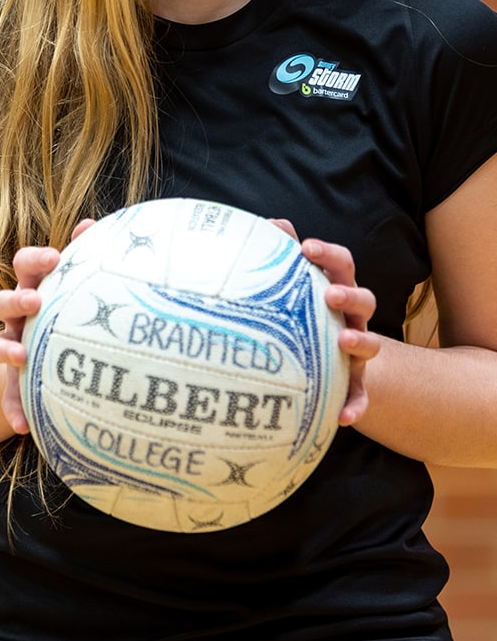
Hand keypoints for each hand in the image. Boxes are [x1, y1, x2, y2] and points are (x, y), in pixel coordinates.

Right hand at [0, 219, 93, 434]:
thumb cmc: (76, 312)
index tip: (57, 258)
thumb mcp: (81, 288)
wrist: (68, 358)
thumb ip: (87, 258)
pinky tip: (22, 426)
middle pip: (3, 301)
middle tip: (36, 302)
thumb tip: (96, 223)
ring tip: (21, 357)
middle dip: (16, 300)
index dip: (36, 259)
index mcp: (34, 287)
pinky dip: (13, 410)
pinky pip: (10, 398)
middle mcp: (17, 316)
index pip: (24, 264)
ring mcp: (14, 347)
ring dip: (6, 350)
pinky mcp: (17, 382)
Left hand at [269, 219, 378, 426]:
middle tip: (328, 293)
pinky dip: (356, 406)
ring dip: (359, 342)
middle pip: (364, 300)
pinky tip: (344, 417)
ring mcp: (356, 352)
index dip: (328, 255)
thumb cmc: (304, 315)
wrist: (327, 362)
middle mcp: (352, 318)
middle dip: (349, 295)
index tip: (306, 248)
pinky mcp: (354, 384)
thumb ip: (284, 256)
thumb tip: (272, 222)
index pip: (341, 265)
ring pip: (369, 345)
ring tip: (342, 341)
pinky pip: (359, 396)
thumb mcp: (293, 287)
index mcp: (336, 290)